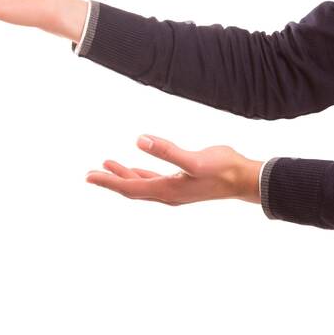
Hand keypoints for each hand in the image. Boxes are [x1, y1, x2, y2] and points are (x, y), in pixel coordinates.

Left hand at [85, 136, 262, 205]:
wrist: (244, 179)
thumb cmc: (223, 168)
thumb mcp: (194, 159)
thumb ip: (167, 150)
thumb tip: (139, 140)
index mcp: (167, 189)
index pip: (130, 187)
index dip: (108, 181)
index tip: (88, 176)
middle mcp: (168, 194)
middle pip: (132, 189)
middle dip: (111, 181)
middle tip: (89, 174)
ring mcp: (175, 190)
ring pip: (142, 185)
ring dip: (125, 176)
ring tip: (108, 165)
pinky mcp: (183, 184)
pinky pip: (154, 182)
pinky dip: (141, 175)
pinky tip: (137, 169)